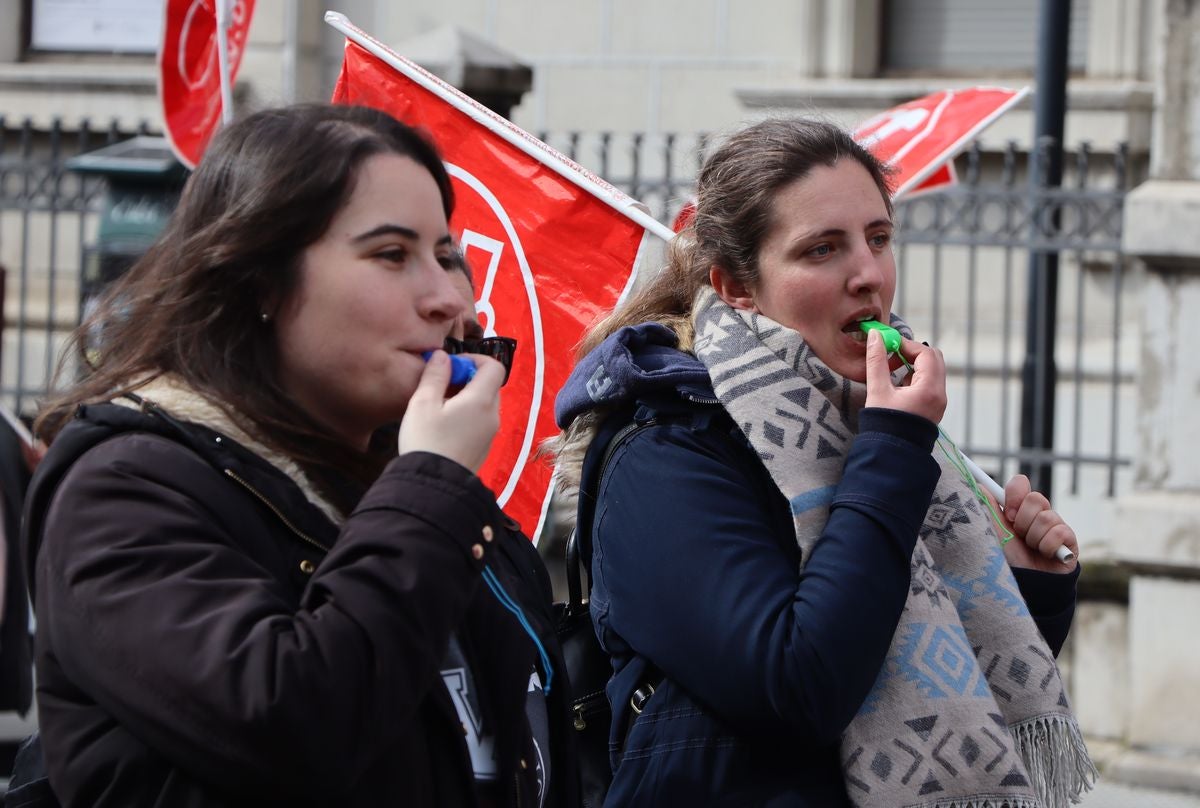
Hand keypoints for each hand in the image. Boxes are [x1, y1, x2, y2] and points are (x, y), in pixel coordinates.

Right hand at [398, 350, 504, 472]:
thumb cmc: (426, 442)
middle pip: (489, 384)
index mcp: (481, 401)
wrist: (434, 486)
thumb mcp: (423, 403)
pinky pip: (480, 420)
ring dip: (466, 396)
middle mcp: (492, 415)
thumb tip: (443, 356)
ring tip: (438, 406)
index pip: (493, 366)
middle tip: (440, 385)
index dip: (473, 359)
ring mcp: (490, 433)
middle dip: (467, 377)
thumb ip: (435, 375)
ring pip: (484, 402)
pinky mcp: (483, 447)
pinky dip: (467, 413)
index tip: (450, 366)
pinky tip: (443, 424)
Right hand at [863, 331, 946, 423]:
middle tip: (890, 355)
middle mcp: (940, 394)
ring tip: (889, 370)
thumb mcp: (877, 391)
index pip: (925, 353)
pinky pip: (929, 383)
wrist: (891, 454)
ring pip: (932, 370)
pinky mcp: (933, 407)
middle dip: (911, 353)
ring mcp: (939, 402)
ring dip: (913, 364)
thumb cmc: (884, 425)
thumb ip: (876, 361)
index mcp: (929, 389)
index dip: (906, 344)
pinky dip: (915, 376)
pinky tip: (896, 384)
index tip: (887, 344)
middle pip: (933, 359)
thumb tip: (875, 336)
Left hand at [986, 474, 1078, 572]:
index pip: (1020, 484)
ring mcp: (1055, 525)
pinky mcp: (1069, 538)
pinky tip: (1045, 555)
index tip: (1007, 513)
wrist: (1027, 586)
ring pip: (1047, 517)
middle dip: (1023, 520)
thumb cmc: (1009, 560)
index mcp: (1018, 510)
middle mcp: (1037, 514)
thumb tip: (979, 485)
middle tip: (1019, 535)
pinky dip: (1047, 546)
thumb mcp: (994, 533)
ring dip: (1034, 537)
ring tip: (1031, 549)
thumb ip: (988, 509)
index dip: (1015, 494)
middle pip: (1035, 498)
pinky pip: (1059, 532)